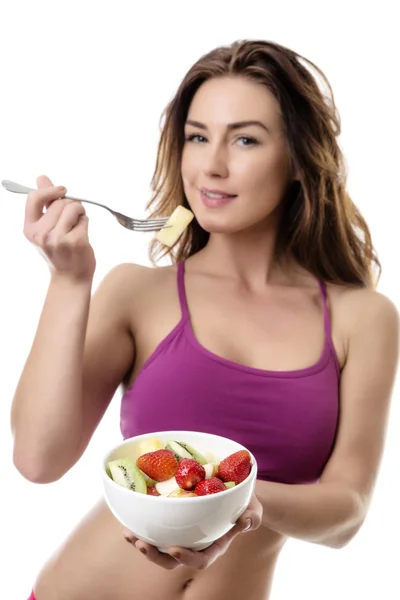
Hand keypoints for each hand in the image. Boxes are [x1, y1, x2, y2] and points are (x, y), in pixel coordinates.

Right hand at [23, 175, 95, 281]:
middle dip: (70, 205)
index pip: (34, 198)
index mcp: (30, 229)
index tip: (62, 190)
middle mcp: (42, 234)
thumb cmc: (59, 251)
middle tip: (72, 218)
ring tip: (77, 225)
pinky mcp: (76, 241)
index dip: (50, 190)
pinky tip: (82, 234)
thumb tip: (41, 177)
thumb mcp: (45, 228)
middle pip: (60, 202)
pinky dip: (86, 223)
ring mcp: (58, 238)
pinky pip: (84, 219)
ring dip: (79, 212)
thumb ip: (44, 203)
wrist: (70, 277)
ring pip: (73, 207)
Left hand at [123, 494, 262, 569]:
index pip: (200, 559)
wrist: (235, 492)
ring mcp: (182, 534)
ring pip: (159, 547)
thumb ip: (252, 516)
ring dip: (143, 544)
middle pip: (172, 560)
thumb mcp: (254, 509)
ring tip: (129, 535)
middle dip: (155, 556)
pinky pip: (155, 530)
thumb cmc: (246, 504)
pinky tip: (128, 522)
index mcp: (214, 546)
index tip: (174, 549)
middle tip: (142, 544)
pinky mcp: (172, 523)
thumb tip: (245, 520)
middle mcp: (195, 544)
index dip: (186, 558)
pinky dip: (141, 527)